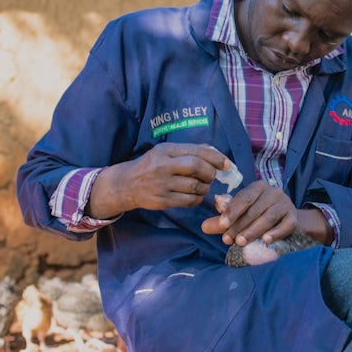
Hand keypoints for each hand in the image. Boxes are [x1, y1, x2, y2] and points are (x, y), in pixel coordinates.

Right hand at [89, 143, 229, 217]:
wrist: (126, 185)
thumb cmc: (151, 166)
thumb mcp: (165, 152)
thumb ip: (188, 151)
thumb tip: (215, 152)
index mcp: (165, 150)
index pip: (195, 151)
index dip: (215, 157)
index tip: (226, 163)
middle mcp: (162, 166)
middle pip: (196, 167)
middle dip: (210, 172)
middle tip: (212, 175)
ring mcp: (161, 184)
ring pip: (194, 186)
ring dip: (205, 187)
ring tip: (203, 185)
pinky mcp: (162, 200)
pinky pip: (188, 201)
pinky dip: (197, 199)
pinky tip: (196, 196)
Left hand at [201, 181, 299, 245]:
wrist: (287, 220)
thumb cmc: (259, 215)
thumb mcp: (240, 215)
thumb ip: (222, 221)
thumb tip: (203, 227)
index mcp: (258, 187)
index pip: (244, 197)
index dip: (232, 211)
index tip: (221, 224)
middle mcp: (273, 191)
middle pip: (254, 209)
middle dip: (239, 225)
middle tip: (228, 239)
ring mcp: (286, 204)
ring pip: (268, 217)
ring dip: (253, 230)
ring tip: (241, 243)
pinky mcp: (294, 217)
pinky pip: (286, 225)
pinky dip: (276, 233)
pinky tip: (266, 240)